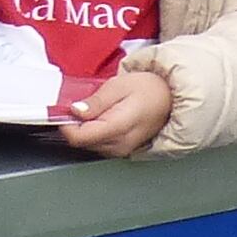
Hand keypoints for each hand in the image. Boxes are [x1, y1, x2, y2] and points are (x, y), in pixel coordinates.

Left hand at [59, 64, 177, 156]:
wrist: (172, 98)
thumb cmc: (150, 89)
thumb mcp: (120, 85)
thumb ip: (96, 101)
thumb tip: (75, 110)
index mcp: (117, 128)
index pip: (78, 138)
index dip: (66, 123)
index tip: (64, 109)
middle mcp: (118, 145)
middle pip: (82, 142)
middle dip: (76, 124)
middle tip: (84, 104)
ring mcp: (121, 150)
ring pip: (89, 144)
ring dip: (86, 128)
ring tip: (99, 109)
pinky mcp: (122, 151)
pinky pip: (99, 144)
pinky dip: (95, 132)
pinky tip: (105, 117)